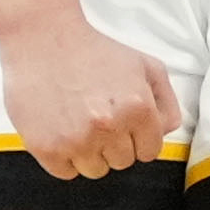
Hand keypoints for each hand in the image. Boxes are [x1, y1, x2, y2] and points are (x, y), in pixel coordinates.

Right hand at [0, 5, 180, 182]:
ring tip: (77, 124)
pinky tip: (60, 131)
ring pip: (95, 170)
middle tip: (96, 118)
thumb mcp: (144, 65)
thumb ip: (166, 102)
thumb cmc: (94, 50)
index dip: (136, 138)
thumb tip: (164, 132)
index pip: (149, 151)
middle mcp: (109, 127)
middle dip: (113, 143)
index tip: (122, 124)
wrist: (43, 37)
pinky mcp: (46, 147)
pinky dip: (64, 158)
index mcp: (138, 108)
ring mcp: (76, 140)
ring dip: (89, 153)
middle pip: (122, 162)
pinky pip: (66, 172)